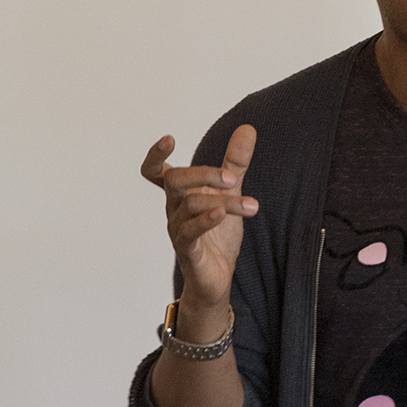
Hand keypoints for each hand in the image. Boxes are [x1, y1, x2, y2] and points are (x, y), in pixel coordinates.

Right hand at [142, 126, 257, 322]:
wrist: (218, 277)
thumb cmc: (218, 235)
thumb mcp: (230, 192)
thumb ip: (236, 163)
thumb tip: (247, 128)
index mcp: (179, 195)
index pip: (154, 172)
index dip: (155, 155)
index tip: (169, 139)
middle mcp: (174, 209)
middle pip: (175, 180)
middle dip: (203, 173)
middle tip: (231, 178)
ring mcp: (178, 230)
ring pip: (191, 204)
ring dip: (225, 201)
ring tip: (252, 206)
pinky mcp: (188, 250)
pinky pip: (190, 232)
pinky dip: (206, 220)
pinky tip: (222, 213)